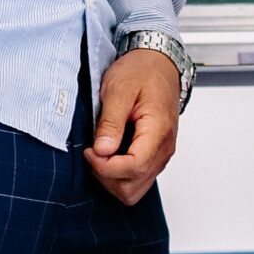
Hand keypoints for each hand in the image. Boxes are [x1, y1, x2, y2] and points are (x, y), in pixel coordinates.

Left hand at [84, 51, 180, 204]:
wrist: (158, 64)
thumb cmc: (141, 72)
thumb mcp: (118, 90)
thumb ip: (111, 122)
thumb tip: (102, 150)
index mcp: (158, 131)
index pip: (133, 168)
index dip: (105, 167)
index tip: (90, 150)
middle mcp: (164, 149)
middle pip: (133, 187)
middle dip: (106, 176)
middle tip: (93, 152)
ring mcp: (161, 155)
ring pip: (134, 190)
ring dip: (111, 178)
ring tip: (100, 153)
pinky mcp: (154, 156)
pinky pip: (137, 180)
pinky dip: (118, 174)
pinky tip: (109, 153)